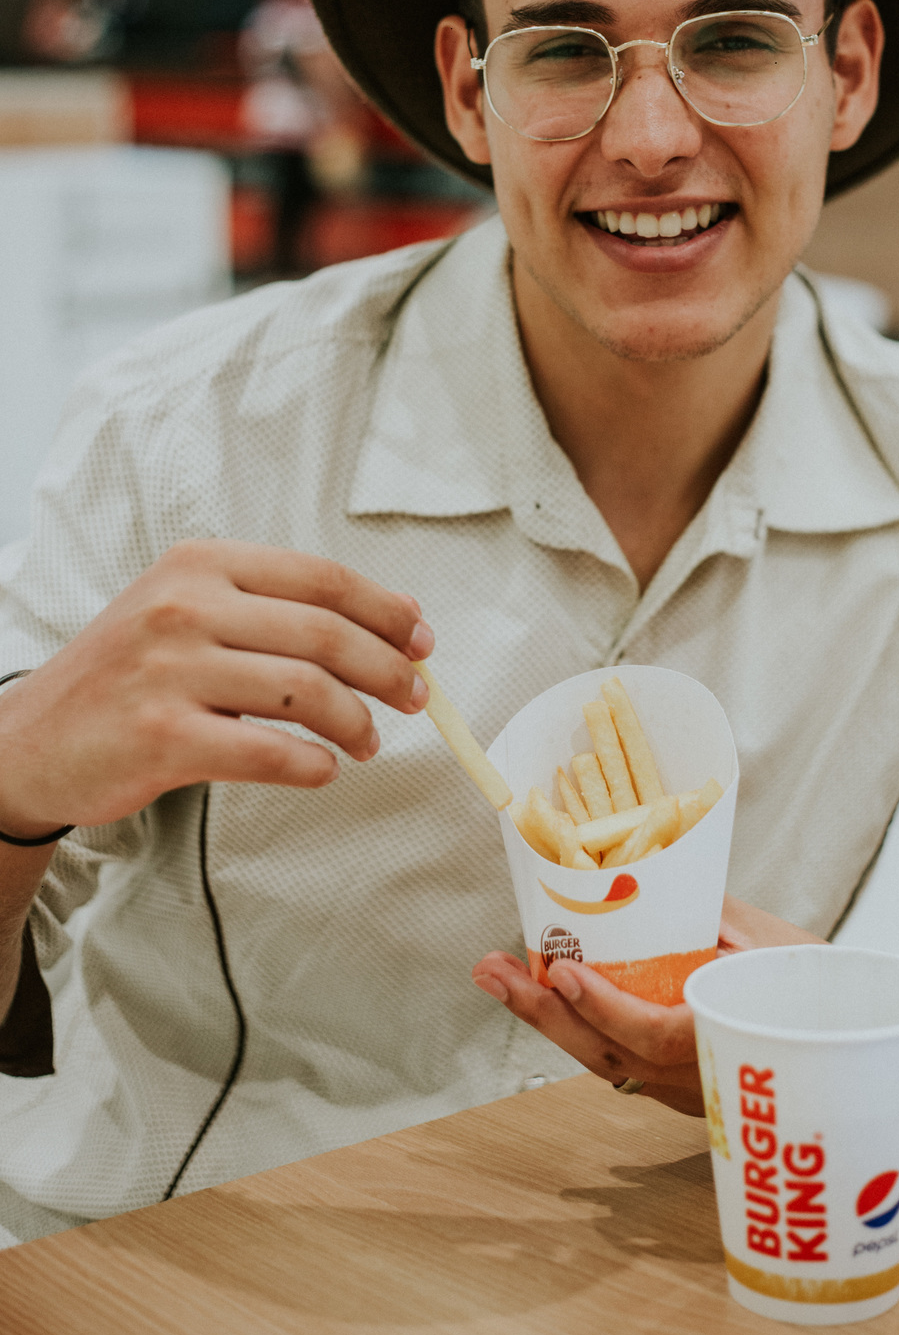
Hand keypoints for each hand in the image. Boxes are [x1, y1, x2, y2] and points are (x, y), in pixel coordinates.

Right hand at [0, 540, 432, 837]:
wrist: (32, 738)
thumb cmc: (130, 674)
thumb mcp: (188, 611)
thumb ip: (274, 608)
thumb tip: (391, 620)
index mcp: (202, 564)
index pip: (322, 578)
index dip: (385, 610)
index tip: (422, 638)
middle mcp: (185, 607)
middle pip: (325, 633)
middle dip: (388, 668)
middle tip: (415, 697)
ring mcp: (170, 670)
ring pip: (305, 692)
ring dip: (355, 723)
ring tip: (367, 743)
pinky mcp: (160, 737)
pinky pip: (267, 752)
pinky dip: (311, 766)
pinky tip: (323, 769)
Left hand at [472, 895, 823, 1114]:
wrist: (861, 1047)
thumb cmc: (826, 993)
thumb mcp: (775, 948)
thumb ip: (713, 924)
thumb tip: (654, 883)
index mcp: (723, 1042)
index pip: (651, 1032)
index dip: (605, 1006)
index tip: (565, 975)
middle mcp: (694, 1077)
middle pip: (605, 1053)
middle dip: (542, 1013)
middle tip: (490, 970)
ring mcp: (683, 1089)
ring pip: (603, 1059)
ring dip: (548, 1019)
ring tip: (500, 975)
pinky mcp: (678, 1085)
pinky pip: (619, 1059)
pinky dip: (580, 1028)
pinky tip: (548, 996)